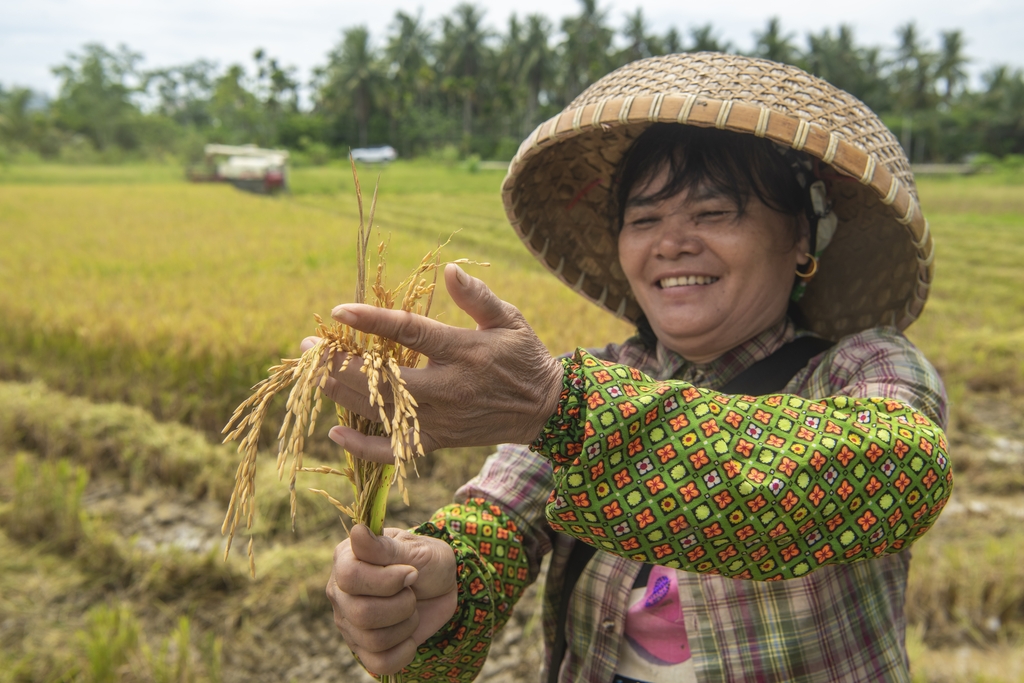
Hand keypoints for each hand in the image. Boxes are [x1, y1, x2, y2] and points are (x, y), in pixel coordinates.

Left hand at [307, 263, 564, 461]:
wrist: (544, 410)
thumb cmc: (523, 357)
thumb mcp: (509, 319)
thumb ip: (478, 296)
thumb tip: (449, 270)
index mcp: (464, 352)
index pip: (411, 332)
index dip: (372, 321)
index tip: (339, 311)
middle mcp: (449, 389)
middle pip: (384, 380)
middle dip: (342, 365)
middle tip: (310, 348)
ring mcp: (441, 420)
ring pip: (381, 411)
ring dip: (342, 394)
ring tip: (313, 375)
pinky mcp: (438, 441)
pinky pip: (395, 451)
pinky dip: (364, 448)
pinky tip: (336, 434)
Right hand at [327, 524, 457, 675]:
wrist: (442, 588)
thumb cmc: (427, 561)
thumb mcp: (415, 548)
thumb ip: (385, 547)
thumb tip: (356, 532)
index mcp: (346, 559)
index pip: (350, 577)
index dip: (386, 580)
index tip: (411, 572)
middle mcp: (340, 592)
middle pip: (361, 613)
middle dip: (402, 604)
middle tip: (412, 592)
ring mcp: (349, 622)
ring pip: (373, 639)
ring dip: (406, 625)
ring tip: (411, 609)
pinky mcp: (363, 649)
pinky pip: (378, 663)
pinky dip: (403, 651)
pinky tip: (409, 635)